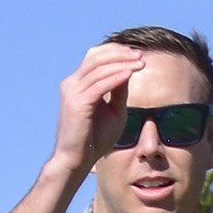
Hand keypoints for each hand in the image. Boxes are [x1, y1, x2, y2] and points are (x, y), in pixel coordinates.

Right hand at [49, 43, 147, 177]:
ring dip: (121, 63)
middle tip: (140, 54)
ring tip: (140, 63)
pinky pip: (100, 84)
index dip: (116, 51)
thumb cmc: (94, 139)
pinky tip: (130, 73)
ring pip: (99, 67)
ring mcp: (72, 92)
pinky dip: (116, 77)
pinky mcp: (77, 103)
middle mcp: (71, 84)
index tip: (136, 53)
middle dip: (120, 53)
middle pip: (96, 56)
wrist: (77, 161)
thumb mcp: (113, 110)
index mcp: (77, 84)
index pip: (95, 56)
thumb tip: (129, 68)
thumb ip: (119, 90)